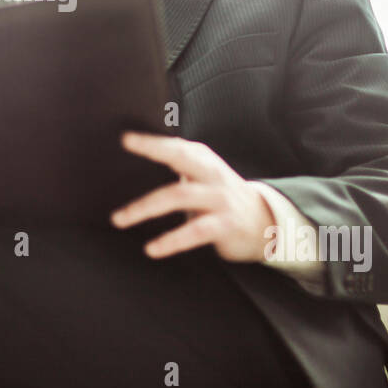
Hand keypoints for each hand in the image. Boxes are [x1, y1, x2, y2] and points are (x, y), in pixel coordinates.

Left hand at [111, 131, 275, 261]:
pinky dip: (171, 240)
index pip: (176, 145)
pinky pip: (195, 231)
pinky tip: (152, 248)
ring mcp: (220, 198)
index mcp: (204, 161)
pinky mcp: (226, 224)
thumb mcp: (204, 176)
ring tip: (121, 218)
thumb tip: (142, 157)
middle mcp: (212, 175)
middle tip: (124, 153)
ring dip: (145, 207)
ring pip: (179, 195)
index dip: (152, 142)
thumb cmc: (223, 198)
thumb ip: (180, 165)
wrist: (267, 222)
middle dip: (153, 152)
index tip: (127, 138)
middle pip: (181, 157)